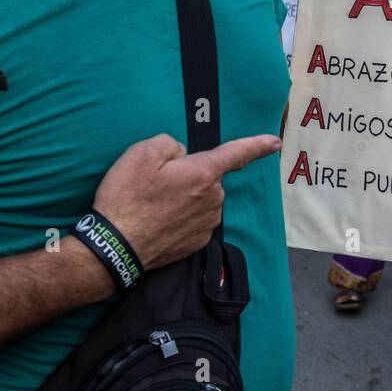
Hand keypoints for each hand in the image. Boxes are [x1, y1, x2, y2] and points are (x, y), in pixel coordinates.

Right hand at [92, 133, 280, 270]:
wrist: (116, 247)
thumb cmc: (127, 197)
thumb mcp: (140, 153)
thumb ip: (169, 143)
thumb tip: (181, 153)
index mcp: (203, 173)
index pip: (237, 154)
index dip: (257, 145)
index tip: (275, 143)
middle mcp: (213, 199)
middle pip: (208, 177)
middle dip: (189, 175)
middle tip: (156, 184)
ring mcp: (206, 223)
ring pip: (202, 199)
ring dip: (184, 198)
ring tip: (152, 205)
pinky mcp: (197, 243)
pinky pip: (195, 220)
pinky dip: (180, 217)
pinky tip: (158, 221)